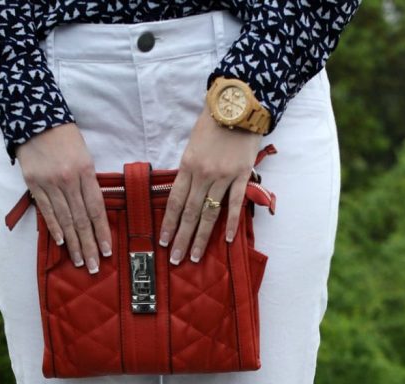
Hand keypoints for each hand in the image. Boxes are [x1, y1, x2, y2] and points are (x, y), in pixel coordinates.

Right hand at [16, 124, 112, 273]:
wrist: (34, 118)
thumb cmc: (65, 138)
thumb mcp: (84, 155)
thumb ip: (89, 182)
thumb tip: (94, 213)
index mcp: (85, 171)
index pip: (96, 208)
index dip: (102, 232)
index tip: (106, 251)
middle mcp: (68, 179)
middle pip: (81, 219)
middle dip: (88, 245)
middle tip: (93, 266)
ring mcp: (49, 183)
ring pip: (64, 219)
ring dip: (73, 243)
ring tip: (79, 261)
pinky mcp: (34, 183)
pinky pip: (46, 210)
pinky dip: (54, 228)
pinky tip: (62, 243)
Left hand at [159, 104, 261, 263]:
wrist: (239, 104)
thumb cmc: (213, 122)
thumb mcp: (192, 144)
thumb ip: (188, 170)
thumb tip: (184, 194)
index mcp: (188, 166)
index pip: (175, 201)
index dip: (168, 224)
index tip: (163, 242)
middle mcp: (203, 174)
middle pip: (190, 213)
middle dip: (181, 238)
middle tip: (175, 259)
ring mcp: (223, 176)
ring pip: (209, 213)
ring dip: (201, 238)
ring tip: (194, 256)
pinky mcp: (241, 175)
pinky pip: (234, 204)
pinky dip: (230, 223)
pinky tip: (226, 240)